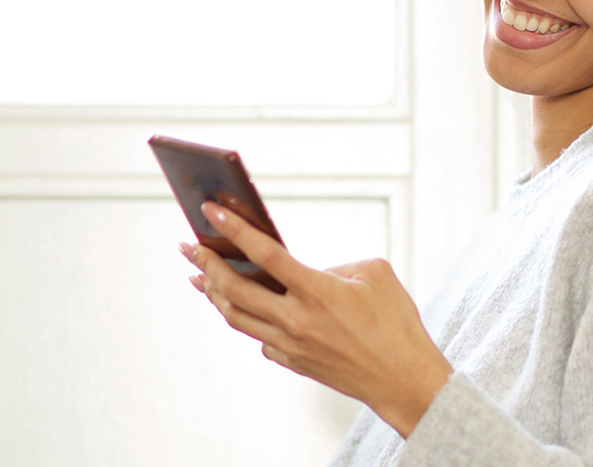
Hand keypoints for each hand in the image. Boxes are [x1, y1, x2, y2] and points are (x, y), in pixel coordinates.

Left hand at [181, 201, 452, 437]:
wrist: (402, 379)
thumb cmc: (396, 323)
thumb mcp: (374, 276)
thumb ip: (335, 267)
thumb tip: (306, 274)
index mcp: (318, 291)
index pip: (265, 254)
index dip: (235, 230)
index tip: (210, 212)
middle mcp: (296, 320)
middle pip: (234, 289)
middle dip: (206, 264)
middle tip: (189, 247)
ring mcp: (290, 345)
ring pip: (236, 317)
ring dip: (214, 293)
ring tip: (199, 276)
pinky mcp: (292, 362)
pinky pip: (259, 336)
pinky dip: (247, 318)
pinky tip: (244, 308)